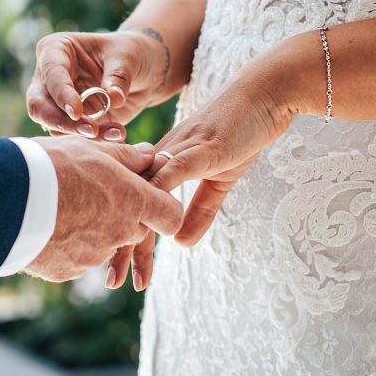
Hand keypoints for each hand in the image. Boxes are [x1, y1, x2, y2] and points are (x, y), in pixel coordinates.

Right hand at [23, 136, 183, 282]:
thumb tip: (149, 154)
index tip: (146, 195)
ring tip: (60, 205)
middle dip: (122, 214)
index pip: (171, 216)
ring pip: (103, 243)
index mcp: (133, 202)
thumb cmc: (51, 166)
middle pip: (136, 229)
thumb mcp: (92, 150)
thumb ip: (126, 156)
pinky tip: (45, 224)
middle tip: (92, 193)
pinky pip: (74, 258)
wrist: (3, 199)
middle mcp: (119, 233)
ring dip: (91, 229)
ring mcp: (93, 256)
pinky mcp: (67, 271)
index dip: (162, 206)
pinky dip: (65, 244)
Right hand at [27, 30, 169, 141]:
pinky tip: (116, 136)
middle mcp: (48, 77)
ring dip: (82, 135)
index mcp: (55, 50)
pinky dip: (94, 141)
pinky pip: (72, 137)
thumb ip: (119, 76)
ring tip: (115, 133)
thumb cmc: (129, 54)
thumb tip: (113, 98)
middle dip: (61, 122)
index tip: (77, 111)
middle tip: (90, 131)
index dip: (62, 94)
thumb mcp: (128, 56)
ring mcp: (56, 102)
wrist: (141, 72)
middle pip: (38, 106)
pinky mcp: (70, 122)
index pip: (51, 74)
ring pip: (53, 126)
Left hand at [106, 41, 314, 290]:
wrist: (267, 93)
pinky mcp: (201, 145)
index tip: (115, 271)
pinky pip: (174, 170)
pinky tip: (157, 226)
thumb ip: (200, 209)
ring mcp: (178, 149)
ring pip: (143, 193)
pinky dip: (162, 195)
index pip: (131, 204)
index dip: (122, 237)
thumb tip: (182, 244)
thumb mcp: (218, 178)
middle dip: (116, 244)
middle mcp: (160, 154)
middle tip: (109, 281)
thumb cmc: (241, 131)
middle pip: (127, 202)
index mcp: (161, 162)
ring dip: (132, 232)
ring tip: (125, 270)